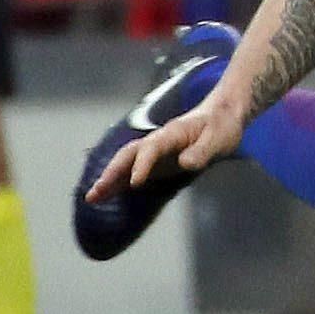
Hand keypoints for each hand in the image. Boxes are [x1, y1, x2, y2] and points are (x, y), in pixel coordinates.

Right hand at [85, 92, 244, 202]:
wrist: (223, 115)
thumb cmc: (222, 126)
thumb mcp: (219, 138)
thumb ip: (202, 151)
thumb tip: (184, 163)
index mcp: (172, 133)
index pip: (151, 148)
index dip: (142, 165)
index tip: (135, 183)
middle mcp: (158, 141)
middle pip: (129, 154)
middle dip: (112, 172)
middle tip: (96, 192)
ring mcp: (155, 151)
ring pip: (126, 163)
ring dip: (109, 179)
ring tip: (91, 198)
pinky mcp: (157, 162)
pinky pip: (133, 171)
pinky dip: (118, 182)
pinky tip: (105, 196)